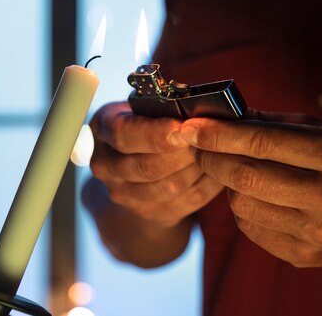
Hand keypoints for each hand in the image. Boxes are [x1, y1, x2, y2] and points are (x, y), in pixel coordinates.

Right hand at [89, 101, 222, 226]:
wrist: (134, 164)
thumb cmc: (145, 125)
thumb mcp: (142, 108)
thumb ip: (162, 108)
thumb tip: (197, 110)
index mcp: (103, 130)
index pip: (124, 135)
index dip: (156, 134)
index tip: (184, 129)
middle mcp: (105, 165)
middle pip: (147, 167)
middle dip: (184, 153)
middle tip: (210, 140)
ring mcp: (123, 193)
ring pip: (169, 187)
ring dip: (199, 169)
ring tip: (218, 152)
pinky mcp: (147, 212)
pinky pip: (186, 202)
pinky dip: (208, 185)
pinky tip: (219, 169)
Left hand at [183, 110, 321, 266]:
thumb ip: (272, 123)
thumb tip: (221, 115)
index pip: (259, 141)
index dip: (216, 134)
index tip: (188, 127)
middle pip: (244, 176)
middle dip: (210, 159)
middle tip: (197, 148)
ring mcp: (317, 231)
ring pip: (242, 204)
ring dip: (228, 186)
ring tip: (240, 174)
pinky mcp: (305, 255)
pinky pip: (250, 229)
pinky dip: (243, 210)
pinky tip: (258, 199)